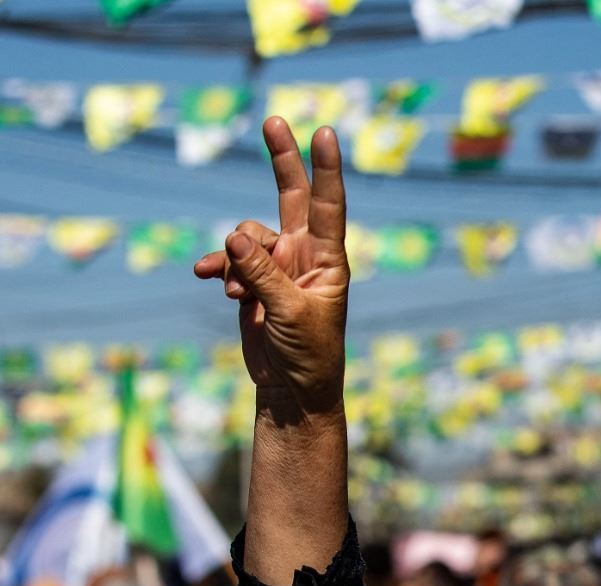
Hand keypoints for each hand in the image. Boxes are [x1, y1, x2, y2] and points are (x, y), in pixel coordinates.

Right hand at [194, 117, 348, 418]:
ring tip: (239, 292)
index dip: (325, 169)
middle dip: (282, 161)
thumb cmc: (307, 353)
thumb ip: (262, 273)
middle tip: (274, 120)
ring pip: (246, 236)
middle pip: (291, 197)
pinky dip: (219, 267)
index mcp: (328, 260)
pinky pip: (229, 259)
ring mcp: (277, 266)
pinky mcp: (252, 281)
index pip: (327, 205)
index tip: (325, 132)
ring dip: (236, 258)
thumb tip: (233, 235)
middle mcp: (304, 255)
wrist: (291, 389)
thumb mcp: (288, 312)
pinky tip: (210, 279)